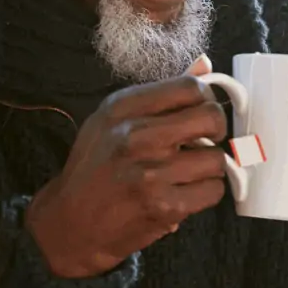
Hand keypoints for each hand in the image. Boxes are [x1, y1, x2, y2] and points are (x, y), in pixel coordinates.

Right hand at [24, 59, 229, 278]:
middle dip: (216, 129)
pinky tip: (185, 192)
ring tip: (188, 171)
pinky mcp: (164, 207)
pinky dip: (205, 193)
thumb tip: (205, 64)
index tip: (200, 111)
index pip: (189, 87)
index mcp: (122, 109)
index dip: (205, 98)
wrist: (71, 223)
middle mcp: (135, 137)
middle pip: (211, 117)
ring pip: (216, 158)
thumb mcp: (111, 121)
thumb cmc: (94, 168)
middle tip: (205, 140)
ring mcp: (150, 174)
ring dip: (209, 167)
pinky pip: (212, 191)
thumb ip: (158, 95)